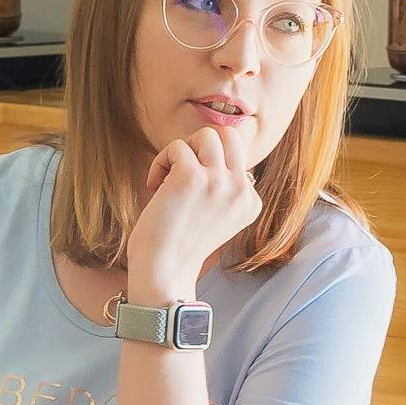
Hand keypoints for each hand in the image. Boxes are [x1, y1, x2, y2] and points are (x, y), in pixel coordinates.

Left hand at [122, 124, 260, 307]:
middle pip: (229, 136)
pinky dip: (160, 162)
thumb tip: (213, 146)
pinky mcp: (192, 176)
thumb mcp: (216, 214)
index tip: (190, 195)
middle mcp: (241, 190)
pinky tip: (154, 186)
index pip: (236, 158)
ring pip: (206, 134)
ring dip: (181, 151)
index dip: (207, 166)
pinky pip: (176, 147)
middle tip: (182, 170)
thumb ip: (223, 187)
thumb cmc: (179, 243)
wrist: (164, 270)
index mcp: (251, 201)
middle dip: (201, 145)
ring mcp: (219, 181)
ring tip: (168, 177)